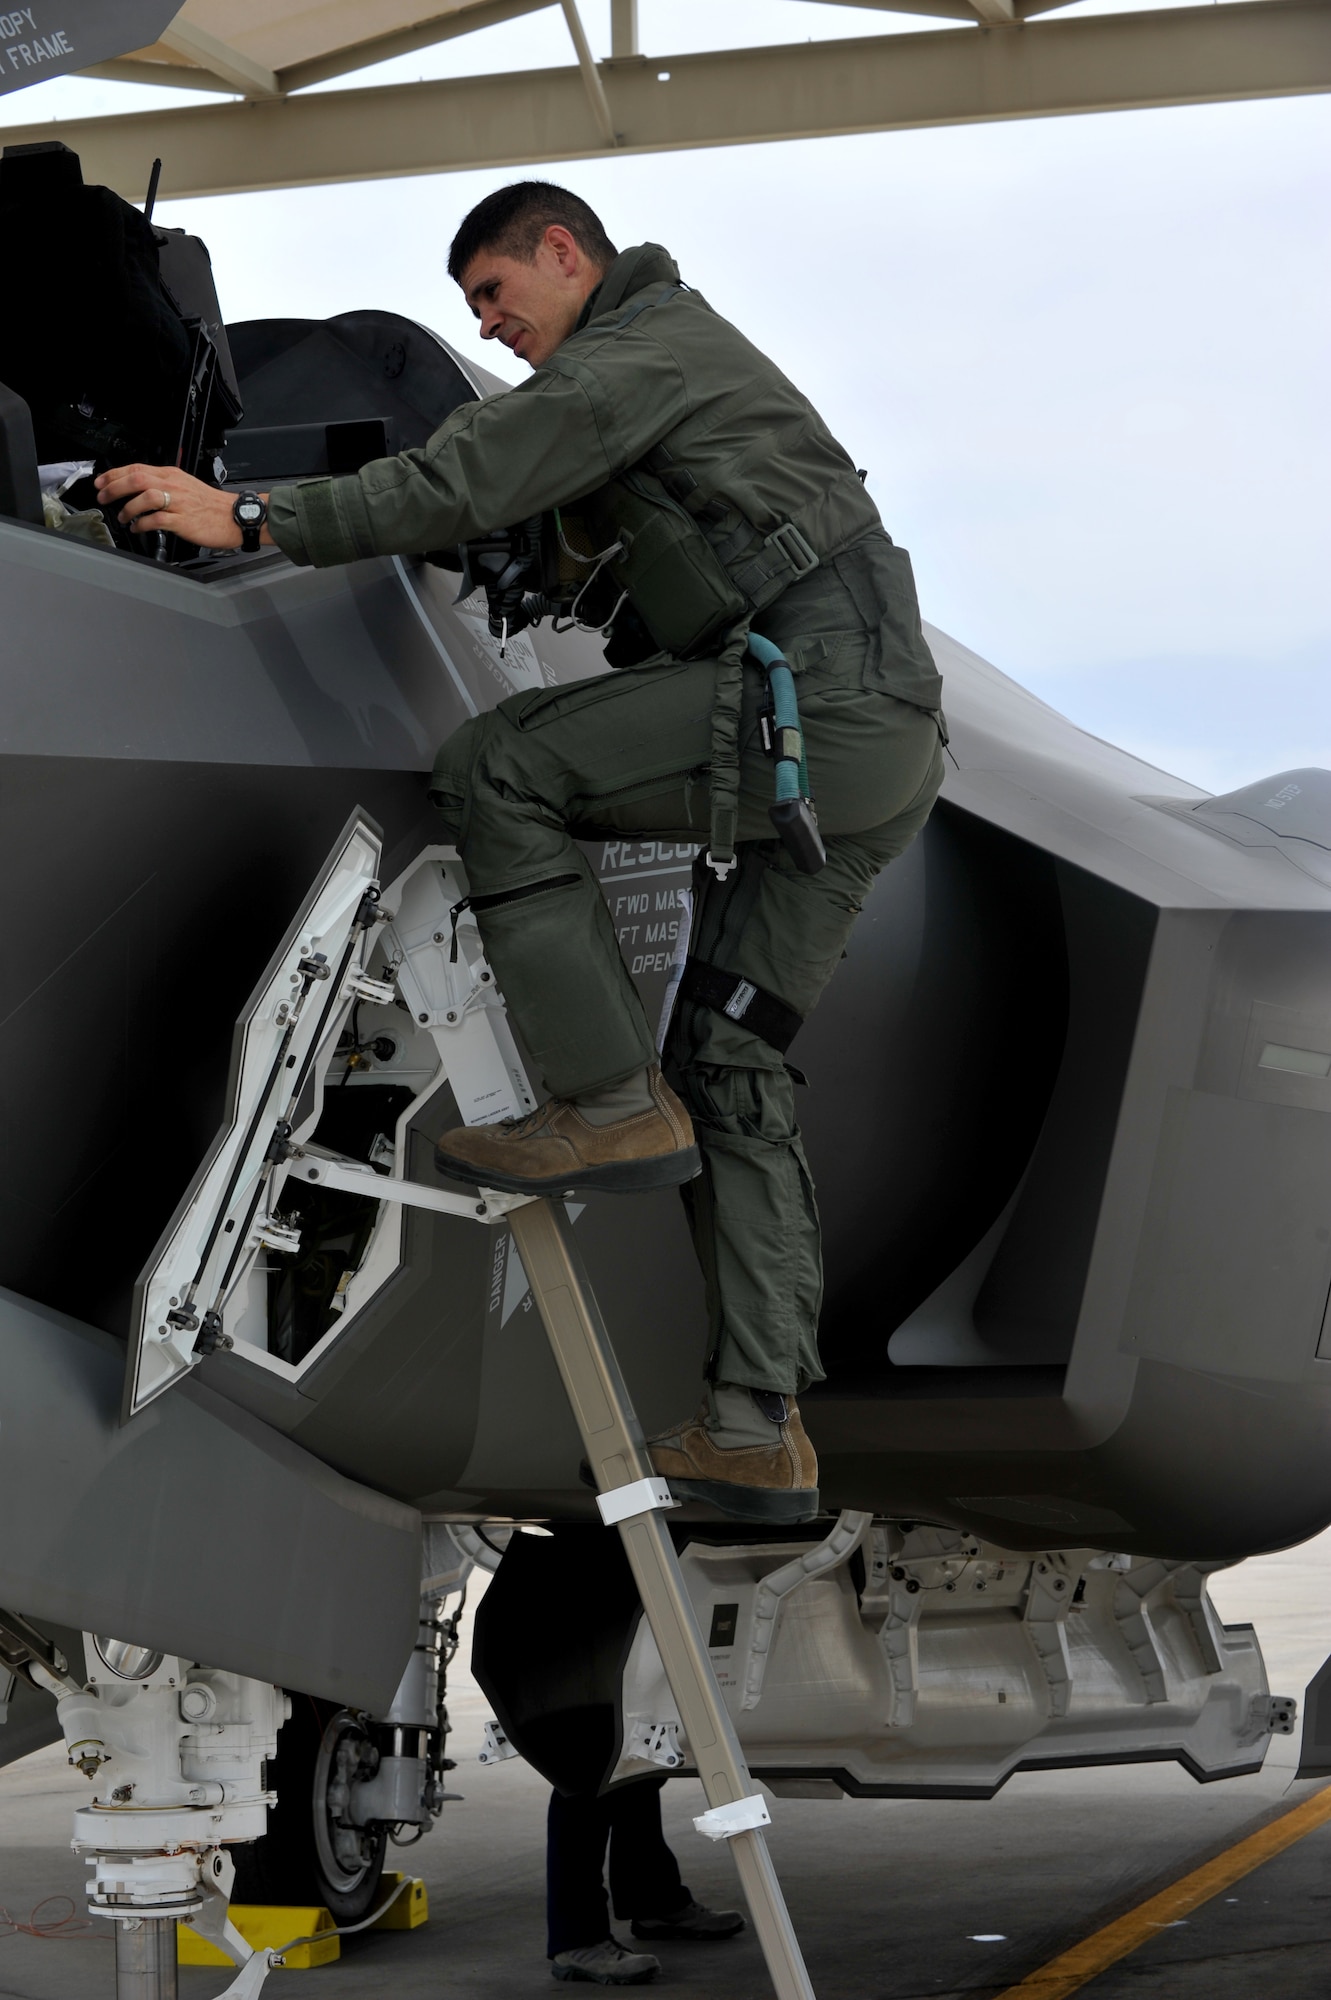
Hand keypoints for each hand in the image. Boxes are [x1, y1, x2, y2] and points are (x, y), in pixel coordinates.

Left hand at [93, 464, 271, 549]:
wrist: (235, 516)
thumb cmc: (212, 506)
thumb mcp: (186, 486)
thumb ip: (163, 485)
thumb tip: (138, 491)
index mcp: (172, 475)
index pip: (136, 468)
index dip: (114, 474)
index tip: (101, 482)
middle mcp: (173, 485)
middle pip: (136, 479)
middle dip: (114, 487)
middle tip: (103, 497)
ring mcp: (178, 503)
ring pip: (144, 497)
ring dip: (128, 508)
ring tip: (123, 517)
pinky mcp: (183, 520)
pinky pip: (156, 520)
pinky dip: (142, 524)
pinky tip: (138, 528)